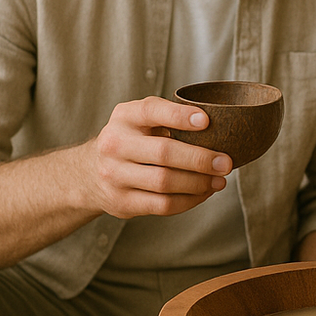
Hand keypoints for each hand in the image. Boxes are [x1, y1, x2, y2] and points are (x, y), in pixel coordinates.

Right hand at [78, 96, 229, 218]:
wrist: (89, 173)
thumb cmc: (132, 140)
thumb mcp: (141, 120)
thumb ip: (170, 118)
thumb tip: (222, 128)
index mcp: (124, 117)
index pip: (152, 111)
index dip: (179, 116)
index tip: (206, 121)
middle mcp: (114, 144)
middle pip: (163, 153)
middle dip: (200, 159)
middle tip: (226, 162)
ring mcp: (115, 175)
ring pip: (165, 183)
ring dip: (198, 183)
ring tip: (220, 180)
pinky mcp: (122, 202)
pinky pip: (163, 205)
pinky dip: (189, 200)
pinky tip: (203, 193)